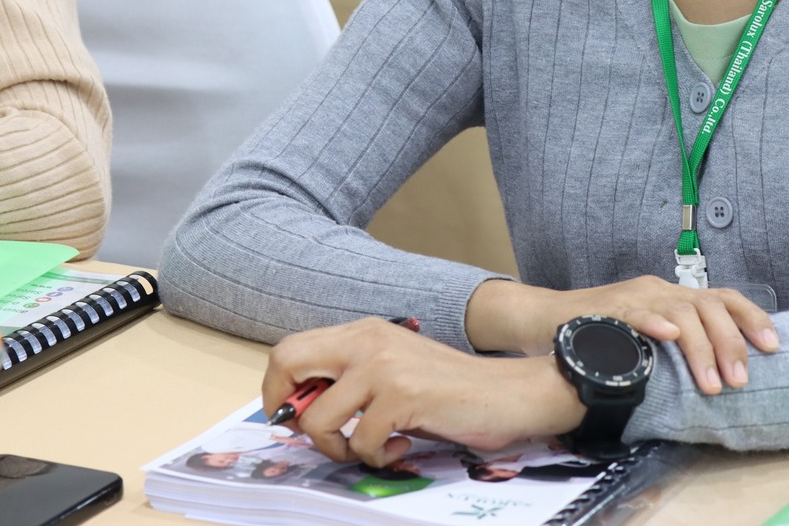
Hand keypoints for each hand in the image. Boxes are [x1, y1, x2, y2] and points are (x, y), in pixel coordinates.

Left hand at [263, 318, 581, 466]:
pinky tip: (399, 448)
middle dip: (288, 410)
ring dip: (336, 448)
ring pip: (316, 417)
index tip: (295, 419)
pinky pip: (358, 441)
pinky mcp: (402, 395)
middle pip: (287, 362)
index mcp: (364, 332)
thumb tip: (301, 412)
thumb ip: (353, 380)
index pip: (290, 349)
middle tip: (314, 435)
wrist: (510, 393)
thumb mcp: (394, 372)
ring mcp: (383, 365)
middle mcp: (368, 340)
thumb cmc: (452, 390)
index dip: (278, 389)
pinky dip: (374, 457)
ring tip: (370, 448)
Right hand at [466, 275, 776, 395]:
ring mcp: (634, 297)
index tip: (773, 347)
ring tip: (713, 382)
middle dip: (729, 343)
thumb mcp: (650, 335)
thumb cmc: (603, 333)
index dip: (751, 319)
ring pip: (679, 311)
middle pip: (708, 305)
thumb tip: (722, 371)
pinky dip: (653, 322)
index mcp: (674, 296)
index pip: (723, 298)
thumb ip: (681, 345)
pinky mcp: (606, 308)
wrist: (545, 318)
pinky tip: (668, 337)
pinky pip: (633, 311)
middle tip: (739, 381)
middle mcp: (659, 291)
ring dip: (700, 347)